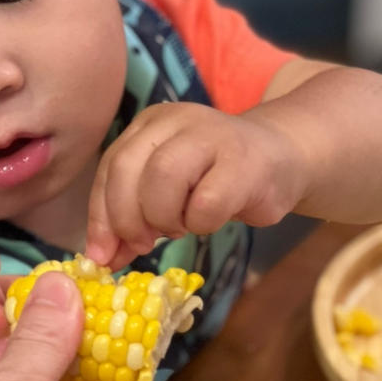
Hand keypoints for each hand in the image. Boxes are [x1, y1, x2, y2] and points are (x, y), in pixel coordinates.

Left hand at [86, 102, 307, 268]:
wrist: (280, 159)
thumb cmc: (213, 180)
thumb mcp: (164, 196)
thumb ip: (132, 220)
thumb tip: (101, 259)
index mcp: (148, 125)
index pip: (108, 168)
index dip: (100, 216)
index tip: (101, 255)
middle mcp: (173, 121)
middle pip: (125, 168)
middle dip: (126, 218)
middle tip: (143, 244)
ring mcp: (210, 134)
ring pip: (161, 178)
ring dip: (164, 218)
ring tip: (180, 225)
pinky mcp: (244, 160)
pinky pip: (205, 202)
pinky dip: (200, 224)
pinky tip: (209, 220)